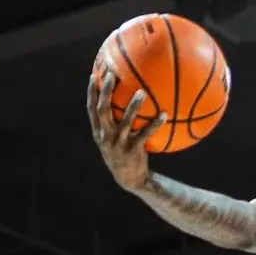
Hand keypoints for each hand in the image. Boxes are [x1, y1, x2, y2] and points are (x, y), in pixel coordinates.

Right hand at [87, 70, 167, 189]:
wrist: (129, 179)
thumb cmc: (122, 154)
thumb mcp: (112, 140)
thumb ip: (112, 123)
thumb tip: (120, 101)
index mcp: (99, 132)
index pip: (91, 109)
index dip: (91, 92)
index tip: (93, 75)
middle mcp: (106, 136)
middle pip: (102, 110)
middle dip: (105, 91)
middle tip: (112, 75)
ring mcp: (119, 143)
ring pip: (125, 121)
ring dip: (133, 106)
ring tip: (141, 92)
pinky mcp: (133, 150)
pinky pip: (145, 134)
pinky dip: (155, 124)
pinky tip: (164, 114)